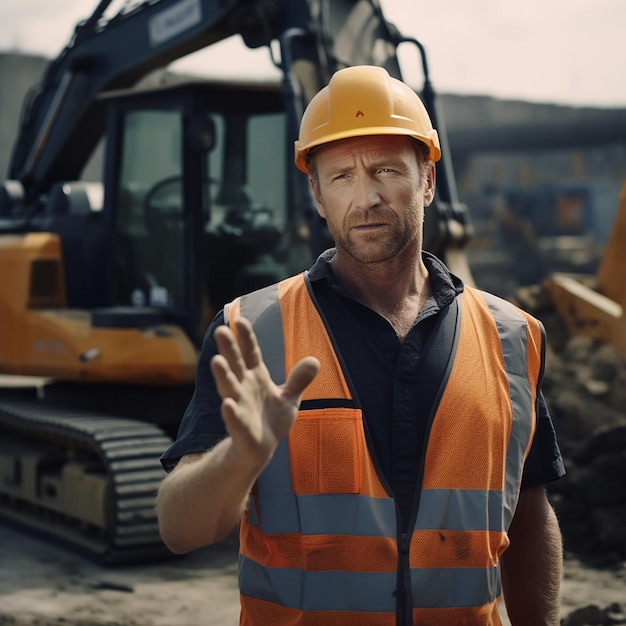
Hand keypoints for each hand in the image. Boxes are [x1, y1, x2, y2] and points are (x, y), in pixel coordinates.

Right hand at [210, 317, 319, 467]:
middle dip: (229, 349)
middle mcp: (244, 388)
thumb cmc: (271, 419)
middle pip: (236, 365)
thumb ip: (299, 380)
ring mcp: (240, 407)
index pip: (251, 353)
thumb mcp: (289, 398)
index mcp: (255, 377)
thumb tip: (314, 360)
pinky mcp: (241, 429)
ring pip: (230, 388)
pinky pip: (235, 420)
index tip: (240, 320)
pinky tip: (227, 405)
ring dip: (223, 375)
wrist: (260, 450)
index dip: (246, 338)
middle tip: (220, 330)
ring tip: (216, 361)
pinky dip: (231, 413)